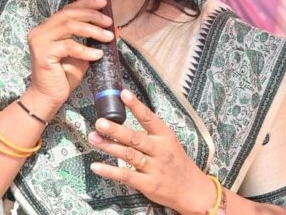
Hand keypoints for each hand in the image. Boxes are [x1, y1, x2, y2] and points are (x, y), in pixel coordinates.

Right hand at [27, 0, 113, 106]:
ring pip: (69, 27)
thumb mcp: (83, 54)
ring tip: (108, 36)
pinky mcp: (42, 54)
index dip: (86, 4)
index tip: (103, 3)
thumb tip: (115, 29)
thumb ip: (93, 41)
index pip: (68, 10)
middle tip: (108, 21)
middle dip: (91, 15)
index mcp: (48, 28)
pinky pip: (69, 46)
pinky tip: (98, 54)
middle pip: (69, 15)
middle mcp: (40, 31)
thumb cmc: (64, 76)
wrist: (49, 97)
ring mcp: (39, 41)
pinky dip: (85, 49)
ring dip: (92, 30)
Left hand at [88, 90, 216, 214]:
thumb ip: (149, 132)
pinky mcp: (148, 184)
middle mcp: (159, 150)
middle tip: (100, 122)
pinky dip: (110, 171)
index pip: (149, 118)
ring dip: (109, 146)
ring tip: (93, 138)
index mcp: (165, 136)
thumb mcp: (168, 142)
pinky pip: (126, 176)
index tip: (123, 94)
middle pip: (135, 137)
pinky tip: (96, 166)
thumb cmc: (175, 162)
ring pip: (128, 155)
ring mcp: (154, 168)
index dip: (136, 106)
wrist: (192, 190)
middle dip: (116, 130)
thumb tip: (123, 119)